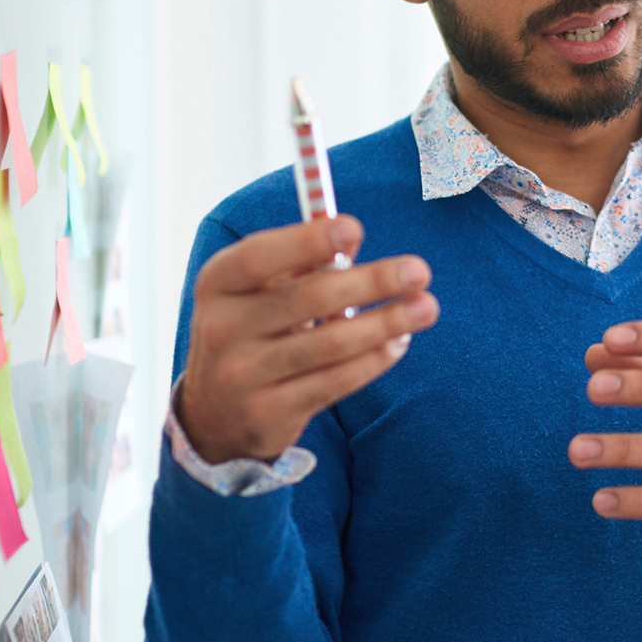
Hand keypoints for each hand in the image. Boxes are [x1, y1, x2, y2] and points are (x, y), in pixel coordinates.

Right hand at [177, 216, 438, 463]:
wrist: (215, 413)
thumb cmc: (254, 330)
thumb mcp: (260, 292)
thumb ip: (301, 263)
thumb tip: (351, 238)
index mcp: (218, 284)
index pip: (260, 257)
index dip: (307, 241)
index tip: (356, 228)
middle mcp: (222, 328)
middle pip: (307, 299)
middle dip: (371, 281)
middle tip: (419, 271)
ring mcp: (242, 375)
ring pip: (330, 344)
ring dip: (386, 322)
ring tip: (426, 307)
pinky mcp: (268, 414)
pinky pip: (334, 382)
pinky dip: (373, 359)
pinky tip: (399, 342)